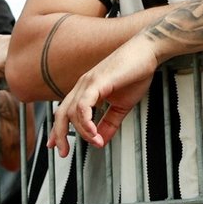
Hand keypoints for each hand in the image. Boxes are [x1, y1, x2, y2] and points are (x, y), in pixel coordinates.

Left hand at [46, 34, 160, 154]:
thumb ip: (110, 123)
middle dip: (59, 135)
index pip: (65, 112)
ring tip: (96, 141)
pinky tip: (94, 132)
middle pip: (61, 114)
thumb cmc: (136, 72)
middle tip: (63, 152)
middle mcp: (83, 85)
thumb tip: (102, 140)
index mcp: (86, 90)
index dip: (57, 130)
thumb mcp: (122, 105)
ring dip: (82, 132)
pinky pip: (83, 105)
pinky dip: (86, 121)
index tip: (54, 145)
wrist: (148, 51)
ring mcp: (88, 82)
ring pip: (72, 112)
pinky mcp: (97, 81)